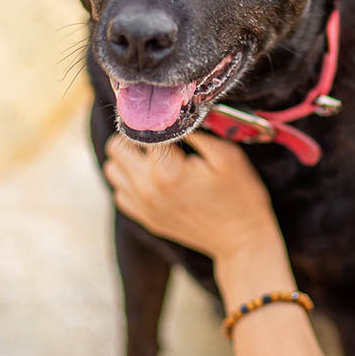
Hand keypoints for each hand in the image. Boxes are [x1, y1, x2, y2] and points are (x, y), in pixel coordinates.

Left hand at [103, 132, 279, 263]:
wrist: (242, 241)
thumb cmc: (240, 196)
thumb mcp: (227, 155)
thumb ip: (195, 131)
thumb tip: (173, 114)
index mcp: (166, 170)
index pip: (142, 129)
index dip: (157, 118)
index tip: (172, 118)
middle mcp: (146, 189)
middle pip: (117, 147)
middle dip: (137, 137)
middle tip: (163, 138)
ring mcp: (142, 207)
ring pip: (112, 169)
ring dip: (129, 158)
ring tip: (155, 157)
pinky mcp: (145, 219)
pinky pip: (120, 192)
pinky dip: (130, 181)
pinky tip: (153, 179)